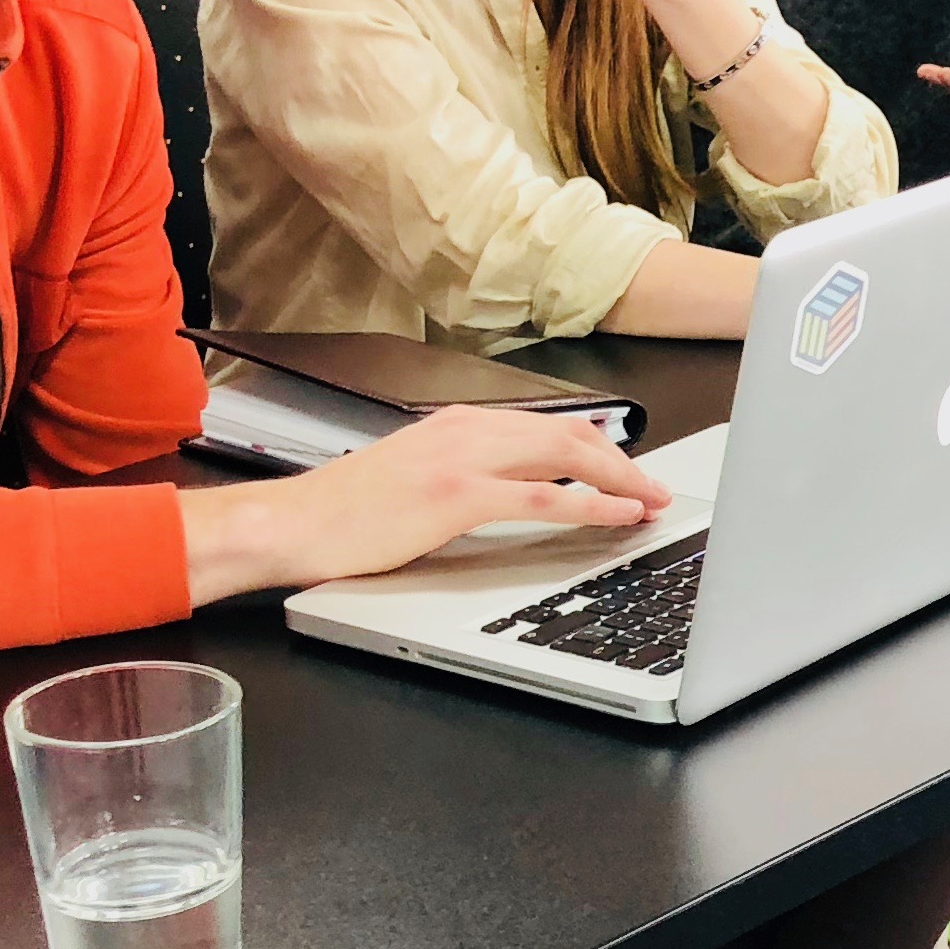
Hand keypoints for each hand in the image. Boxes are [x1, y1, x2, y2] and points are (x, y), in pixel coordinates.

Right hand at [182, 407, 668, 605]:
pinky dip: (588, 504)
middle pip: (571, 436)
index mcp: (460, 425)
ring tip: (650, 504)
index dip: (603, 450)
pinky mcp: (455, 496)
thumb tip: (523, 490)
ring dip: (619, 480)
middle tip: (657, 492)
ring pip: (565, 457)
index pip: (551, 428)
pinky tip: (616, 515)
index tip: (633, 474)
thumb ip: (470, 475)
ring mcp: (462, 459)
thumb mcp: (419, 481)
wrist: (292, 523)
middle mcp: (466, 430)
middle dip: (624, 463)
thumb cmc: (347, 513)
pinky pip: (540, 497)